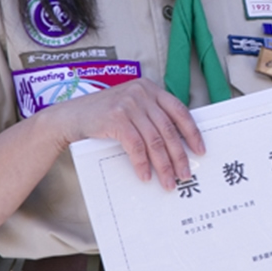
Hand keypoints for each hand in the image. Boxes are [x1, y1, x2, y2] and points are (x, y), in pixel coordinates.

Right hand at [46, 77, 204, 190]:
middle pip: (168, 129)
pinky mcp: (116, 118)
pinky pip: (136, 146)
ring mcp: (129, 104)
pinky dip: (142, 163)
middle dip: (179, 155)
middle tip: (186, 174)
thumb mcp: (130, 107)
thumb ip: (150, 116)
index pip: (179, 110)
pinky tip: (145, 176)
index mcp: (150, 89)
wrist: (71, 116)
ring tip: (168, 181)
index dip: (192, 132)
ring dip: (163, 164)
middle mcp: (142, 93)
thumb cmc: (102, 115)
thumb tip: (175, 144)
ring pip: (154, 140)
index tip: (200, 150)